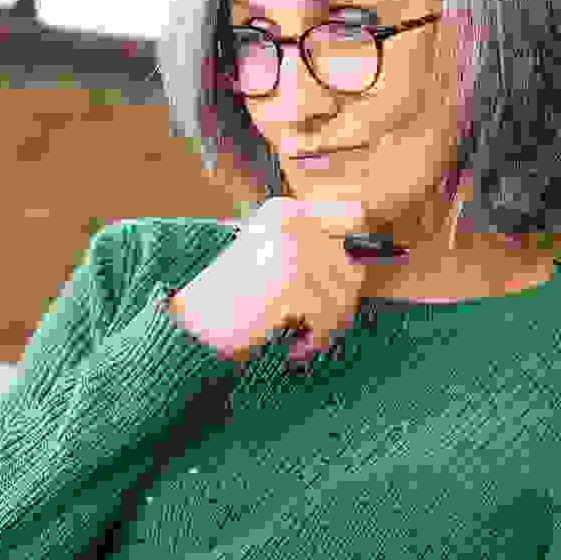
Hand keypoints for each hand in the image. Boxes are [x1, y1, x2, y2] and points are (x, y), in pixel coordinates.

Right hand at [170, 197, 370, 363]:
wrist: (190, 327)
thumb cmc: (233, 303)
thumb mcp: (274, 261)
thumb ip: (315, 255)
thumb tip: (370, 263)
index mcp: (286, 211)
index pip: (350, 224)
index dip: (350, 260)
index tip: (342, 286)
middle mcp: (292, 221)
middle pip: (351, 266)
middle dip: (339, 304)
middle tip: (314, 329)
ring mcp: (292, 249)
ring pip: (345, 295)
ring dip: (327, 327)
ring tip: (300, 340)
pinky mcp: (292, 280)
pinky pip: (330, 317)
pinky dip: (317, 340)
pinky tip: (294, 348)